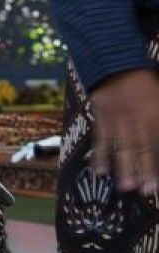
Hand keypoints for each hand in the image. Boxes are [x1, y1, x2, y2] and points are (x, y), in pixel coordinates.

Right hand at [90, 68, 158, 193]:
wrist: (114, 63)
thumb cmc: (145, 83)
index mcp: (156, 114)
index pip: (158, 142)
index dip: (158, 162)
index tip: (158, 181)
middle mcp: (138, 118)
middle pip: (143, 147)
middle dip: (145, 169)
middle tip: (146, 190)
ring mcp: (118, 118)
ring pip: (122, 145)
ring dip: (123, 166)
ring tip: (126, 186)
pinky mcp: (101, 117)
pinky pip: (100, 138)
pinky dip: (99, 155)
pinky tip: (100, 171)